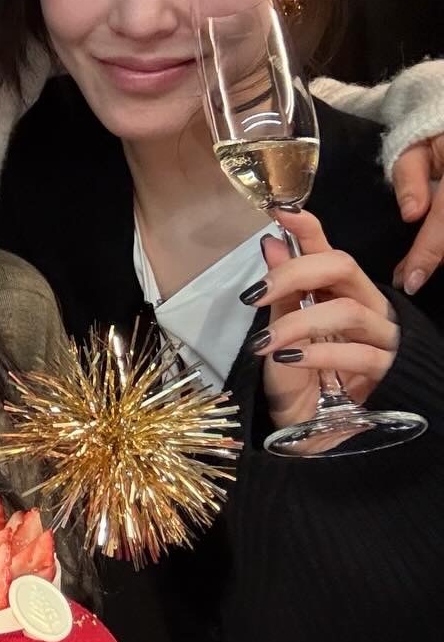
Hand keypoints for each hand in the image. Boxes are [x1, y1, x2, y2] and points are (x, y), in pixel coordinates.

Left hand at [249, 210, 398, 425]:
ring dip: (298, 322)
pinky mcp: (385, 370)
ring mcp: (380, 337)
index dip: (308, 227)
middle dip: (296, 271)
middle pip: (343, 267)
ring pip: (346, 310)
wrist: (312, 430)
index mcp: (339, 292)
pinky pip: (356, 353)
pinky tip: (286, 359)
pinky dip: (315, 353)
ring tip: (265, 341)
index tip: (278, 211)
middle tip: (256, 292)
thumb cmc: (298, 377)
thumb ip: (280, 291)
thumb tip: (270, 241)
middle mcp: (366, 306)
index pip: (328, 250)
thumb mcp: (280, 331)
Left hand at [392, 134, 443, 296]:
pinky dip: (443, 241)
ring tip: (418, 268)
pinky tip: (434, 255)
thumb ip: (410, 177)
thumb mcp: (415, 146)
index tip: (410, 281)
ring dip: (443, 255)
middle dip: (435, 259)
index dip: (427, 253)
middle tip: (408, 278)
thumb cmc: (432, 133)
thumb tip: (411, 214)